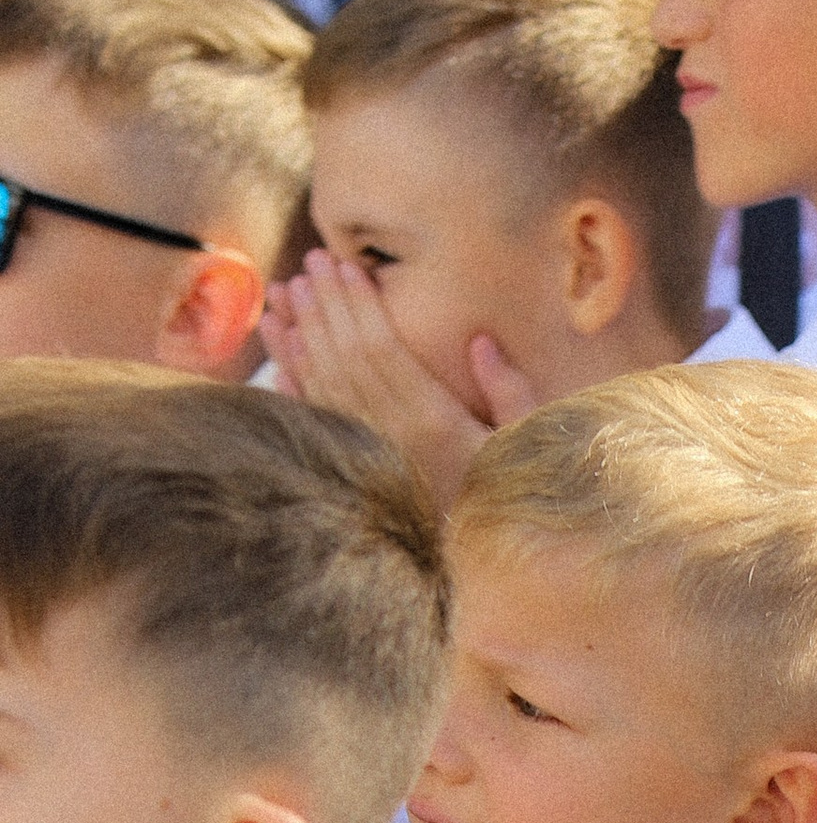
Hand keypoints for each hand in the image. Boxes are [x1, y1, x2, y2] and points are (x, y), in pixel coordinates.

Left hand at [261, 255, 536, 507]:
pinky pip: (320, 418)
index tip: (346, 265)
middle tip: (311, 261)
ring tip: (287, 291)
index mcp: (434, 422)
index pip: (384, 349)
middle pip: (347, 357)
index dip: (360, 304)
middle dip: (327, 305)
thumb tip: (479, 341)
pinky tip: (282, 351)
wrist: (483, 561)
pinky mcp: (359, 471)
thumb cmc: (512, 495)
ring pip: (325, 381)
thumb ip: (510, 392)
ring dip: (303, 333)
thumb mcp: (528, 442)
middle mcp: (394, 435)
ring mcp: (372, 455)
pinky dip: (296, 382)